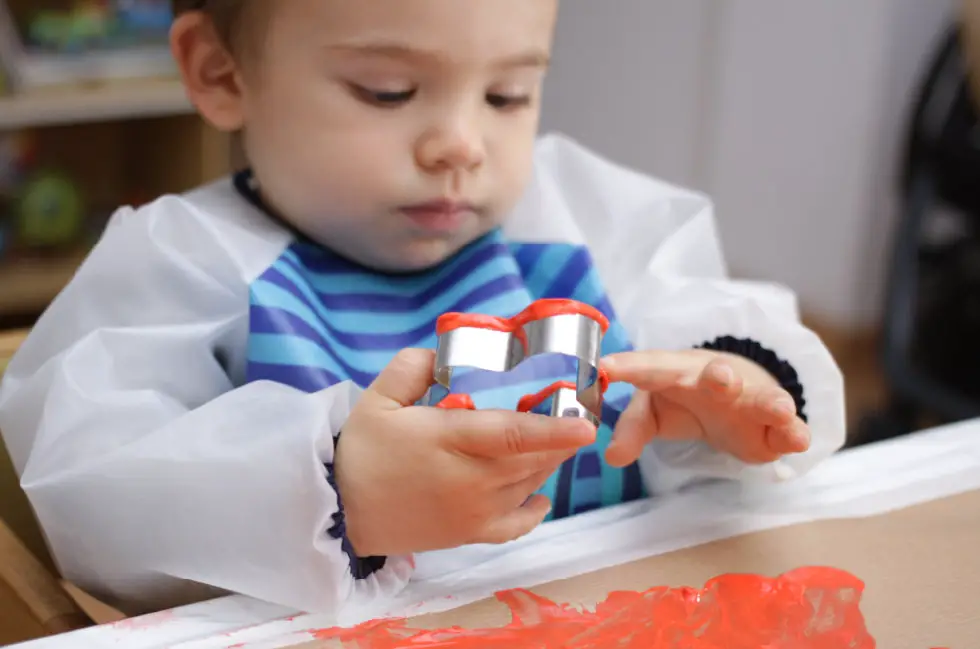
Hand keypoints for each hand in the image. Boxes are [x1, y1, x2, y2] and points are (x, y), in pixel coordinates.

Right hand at [334, 349, 596, 556]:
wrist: (339, 512)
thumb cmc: (360, 452)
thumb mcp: (377, 400)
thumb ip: (412, 368)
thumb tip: (442, 353)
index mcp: (449, 442)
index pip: (513, 435)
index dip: (554, 430)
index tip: (587, 424)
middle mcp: (470, 482)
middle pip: (532, 458)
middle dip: (559, 437)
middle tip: (571, 411)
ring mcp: (474, 512)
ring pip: (529, 484)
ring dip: (548, 461)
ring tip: (554, 439)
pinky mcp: (471, 534)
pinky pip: (516, 523)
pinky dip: (534, 508)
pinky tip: (540, 492)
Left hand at [600, 349, 810, 467]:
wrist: (734, 395)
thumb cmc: (683, 398)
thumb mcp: (653, 413)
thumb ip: (633, 431)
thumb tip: (612, 455)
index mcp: (676, 372)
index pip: (649, 368)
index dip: (628, 367)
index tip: (605, 366)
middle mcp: (715, 380)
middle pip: (717, 375)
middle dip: (720, 377)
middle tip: (722, 377)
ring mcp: (749, 399)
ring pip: (763, 397)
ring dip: (771, 402)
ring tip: (781, 409)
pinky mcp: (773, 426)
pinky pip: (788, 428)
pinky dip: (795, 433)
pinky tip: (800, 441)